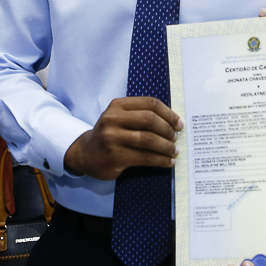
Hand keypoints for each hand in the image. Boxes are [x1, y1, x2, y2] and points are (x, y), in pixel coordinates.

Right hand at [63, 97, 181, 179]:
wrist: (86, 154)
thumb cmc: (110, 134)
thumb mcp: (119, 117)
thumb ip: (140, 114)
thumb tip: (172, 122)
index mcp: (117, 105)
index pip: (150, 103)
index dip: (168, 113)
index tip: (179, 123)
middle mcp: (113, 119)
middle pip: (150, 120)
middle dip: (168, 129)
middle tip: (176, 137)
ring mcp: (112, 138)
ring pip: (148, 139)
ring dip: (166, 146)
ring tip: (174, 151)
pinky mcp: (115, 156)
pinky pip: (145, 157)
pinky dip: (160, 160)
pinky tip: (167, 162)